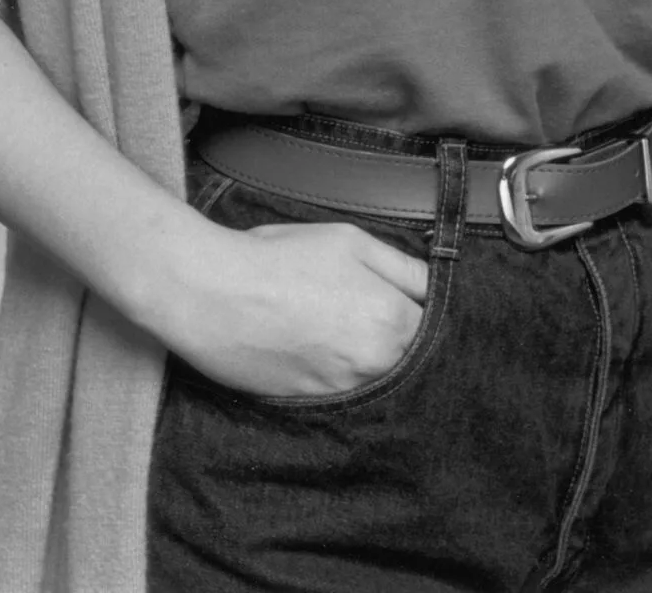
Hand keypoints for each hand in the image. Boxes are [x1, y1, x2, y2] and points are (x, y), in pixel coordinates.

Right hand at [159, 214, 430, 398]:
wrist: (212, 295)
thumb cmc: (280, 261)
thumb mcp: (352, 242)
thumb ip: (404, 266)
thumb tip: (437, 281)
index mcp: (392, 322)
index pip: (439, 325)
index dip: (430, 309)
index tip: (418, 300)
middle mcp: (375, 367)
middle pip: (414, 358)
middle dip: (406, 337)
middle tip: (379, 313)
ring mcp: (343, 394)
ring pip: (382, 379)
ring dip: (376, 359)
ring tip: (347, 329)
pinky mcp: (313, 409)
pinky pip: (348, 395)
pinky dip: (345, 376)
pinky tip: (325, 350)